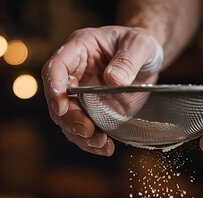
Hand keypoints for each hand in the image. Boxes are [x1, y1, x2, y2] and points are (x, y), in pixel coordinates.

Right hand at [42, 26, 163, 155]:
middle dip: (69, 118)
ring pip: (68, 120)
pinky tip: (105, 148)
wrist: (148, 61)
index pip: (56, 67)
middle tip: (87, 130)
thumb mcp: (141, 45)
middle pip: (59, 99)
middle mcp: (74, 74)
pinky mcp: (92, 113)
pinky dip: (92, 143)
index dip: (54, 87)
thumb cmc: (140, 44)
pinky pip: (85, 130)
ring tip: (101, 143)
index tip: (62, 107)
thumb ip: (128, 60)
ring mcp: (81, 96)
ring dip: (80, 135)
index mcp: (79, 50)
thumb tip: (113, 80)